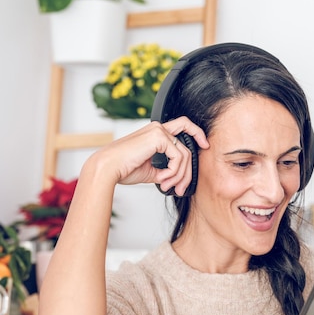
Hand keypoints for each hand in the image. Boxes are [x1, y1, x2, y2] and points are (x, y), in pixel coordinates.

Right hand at [93, 116, 209, 195]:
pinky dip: (173, 172)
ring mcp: (159, 131)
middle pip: (187, 148)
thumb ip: (165, 169)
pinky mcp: (158, 137)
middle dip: (188, 172)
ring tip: (168, 186)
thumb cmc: (123, 168)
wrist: (108, 168)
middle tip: (181, 188)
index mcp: (155, 133)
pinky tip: (162, 178)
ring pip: (185, 155)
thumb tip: (177, 178)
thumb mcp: (149, 170)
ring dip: (179, 175)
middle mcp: (158, 128)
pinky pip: (178, 158)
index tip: (205, 146)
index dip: (197, 133)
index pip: (183, 126)